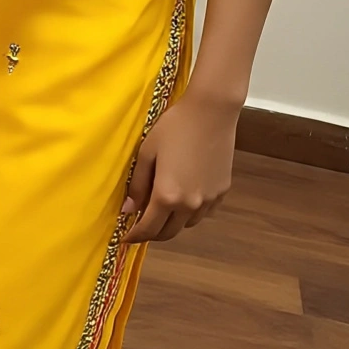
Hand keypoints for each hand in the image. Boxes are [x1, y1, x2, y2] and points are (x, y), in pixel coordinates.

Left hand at [120, 89, 238, 243]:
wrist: (211, 111)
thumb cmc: (175, 126)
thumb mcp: (147, 151)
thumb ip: (137, 184)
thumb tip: (128, 210)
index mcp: (167, 196)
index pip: (148, 229)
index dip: (135, 236)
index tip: (126, 237)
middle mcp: (189, 205)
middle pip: (168, 233)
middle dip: (152, 233)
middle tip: (142, 224)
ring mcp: (209, 200)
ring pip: (187, 224)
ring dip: (173, 222)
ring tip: (164, 207)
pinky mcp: (222, 192)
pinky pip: (204, 212)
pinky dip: (192, 211)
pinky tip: (186, 195)